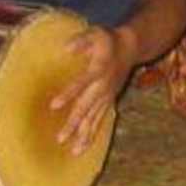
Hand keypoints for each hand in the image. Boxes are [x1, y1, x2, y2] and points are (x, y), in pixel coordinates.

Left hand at [50, 24, 137, 155]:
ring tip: (74, 152)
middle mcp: (103, 88)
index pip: (81, 84)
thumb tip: (66, 48)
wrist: (131, 48)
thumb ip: (81, 41)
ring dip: (84, 135)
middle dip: (74, 124)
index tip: (53, 105)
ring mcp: (107, 97)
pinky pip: (101, 121)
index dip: (68, 94)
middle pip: (86, 108)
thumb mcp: (95, 34)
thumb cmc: (108, 40)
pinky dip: (93, 135)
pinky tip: (83, 147)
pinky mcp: (109, 101)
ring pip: (95, 119)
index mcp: (98, 71)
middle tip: (60, 138)